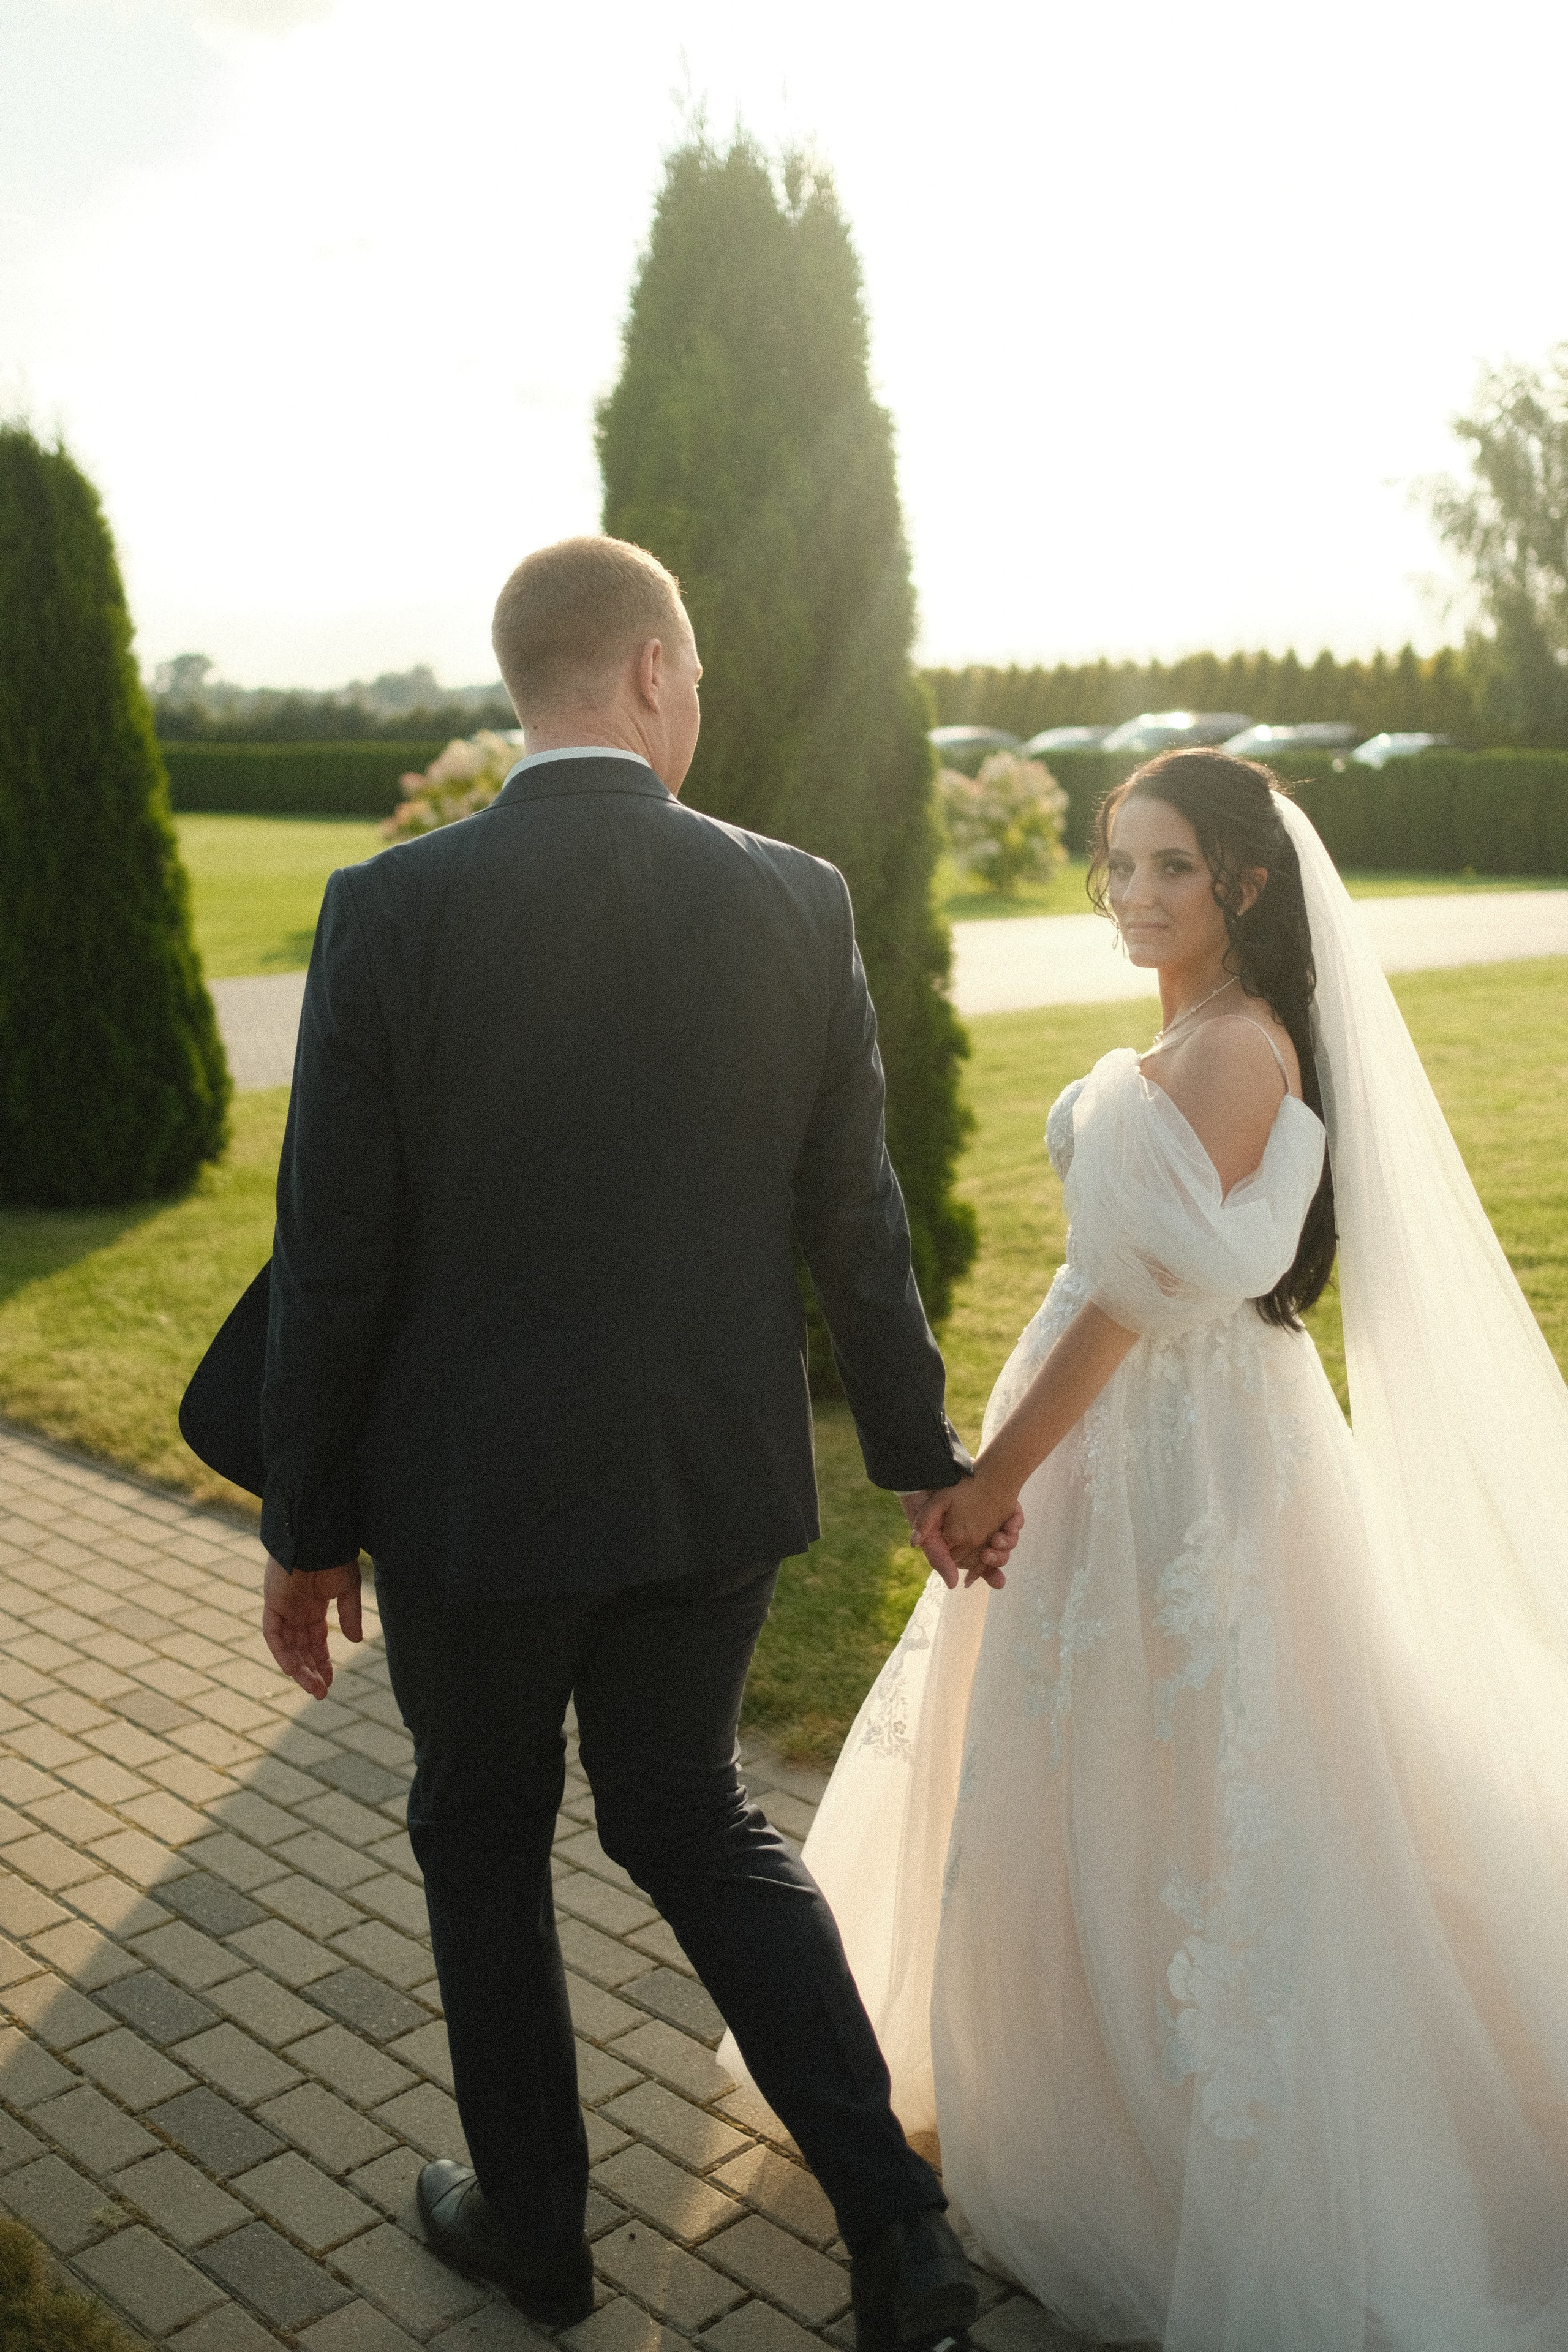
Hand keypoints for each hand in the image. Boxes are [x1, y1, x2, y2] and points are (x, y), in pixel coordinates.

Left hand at [263, 1555, 362, 1697]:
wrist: (317, 1540)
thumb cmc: (334, 1558)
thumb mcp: (348, 1590)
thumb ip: (350, 1616)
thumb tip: (355, 1641)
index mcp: (314, 1608)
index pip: (316, 1642)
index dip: (322, 1662)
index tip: (330, 1681)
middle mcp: (296, 1613)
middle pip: (301, 1650)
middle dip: (311, 1671)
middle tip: (322, 1693)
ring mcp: (283, 1610)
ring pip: (288, 1648)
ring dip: (299, 1669)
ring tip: (314, 1688)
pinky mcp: (272, 1606)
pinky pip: (274, 1636)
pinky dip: (282, 1653)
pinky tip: (294, 1670)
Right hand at [903, 1488, 1021, 1591]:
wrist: (932, 1471)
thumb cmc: (925, 1501)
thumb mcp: (928, 1533)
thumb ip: (937, 1557)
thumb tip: (953, 1585)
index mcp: (961, 1543)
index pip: (980, 1566)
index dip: (990, 1573)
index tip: (998, 1579)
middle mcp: (977, 1535)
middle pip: (998, 1556)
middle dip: (1000, 1558)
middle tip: (991, 1552)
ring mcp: (990, 1521)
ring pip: (1008, 1542)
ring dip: (1009, 1542)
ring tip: (1002, 1535)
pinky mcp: (1000, 1507)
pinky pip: (1015, 1521)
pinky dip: (1016, 1522)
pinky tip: (1011, 1521)